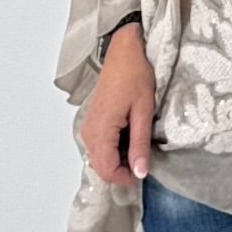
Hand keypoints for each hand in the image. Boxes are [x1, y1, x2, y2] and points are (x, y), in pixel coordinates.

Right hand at [81, 30, 155, 184]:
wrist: (123, 52)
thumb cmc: (135, 76)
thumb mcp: (143, 112)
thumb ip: (140, 144)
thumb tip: (139, 173)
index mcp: (102, 130)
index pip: (107, 170)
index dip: (125, 178)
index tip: (143, 173)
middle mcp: (89, 132)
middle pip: (100, 168)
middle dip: (121, 172)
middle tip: (142, 162)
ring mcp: (88, 127)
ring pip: (98, 159)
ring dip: (117, 162)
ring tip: (137, 149)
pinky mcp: (92, 122)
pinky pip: (98, 147)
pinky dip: (113, 151)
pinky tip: (129, 140)